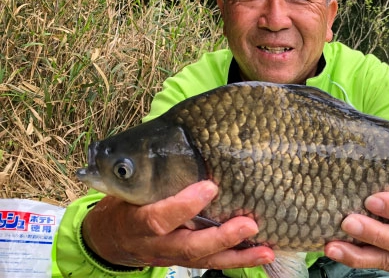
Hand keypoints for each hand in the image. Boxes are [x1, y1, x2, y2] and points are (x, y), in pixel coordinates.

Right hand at [82, 180, 274, 268]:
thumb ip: (152, 172)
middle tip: (248, 224)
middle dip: (221, 237)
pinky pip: (211, 263)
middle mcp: (156, 244)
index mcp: (137, 221)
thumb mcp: (129, 186)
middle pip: (189, 246)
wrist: (112, 237)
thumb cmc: (126, 201)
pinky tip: (261, 255)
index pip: (159, 218)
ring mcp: (172, 256)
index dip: (184, 206)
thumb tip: (180, 136)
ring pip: (205, 260)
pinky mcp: (185, 261)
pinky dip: (237, 260)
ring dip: (238, 255)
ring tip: (265, 251)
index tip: (211, 186)